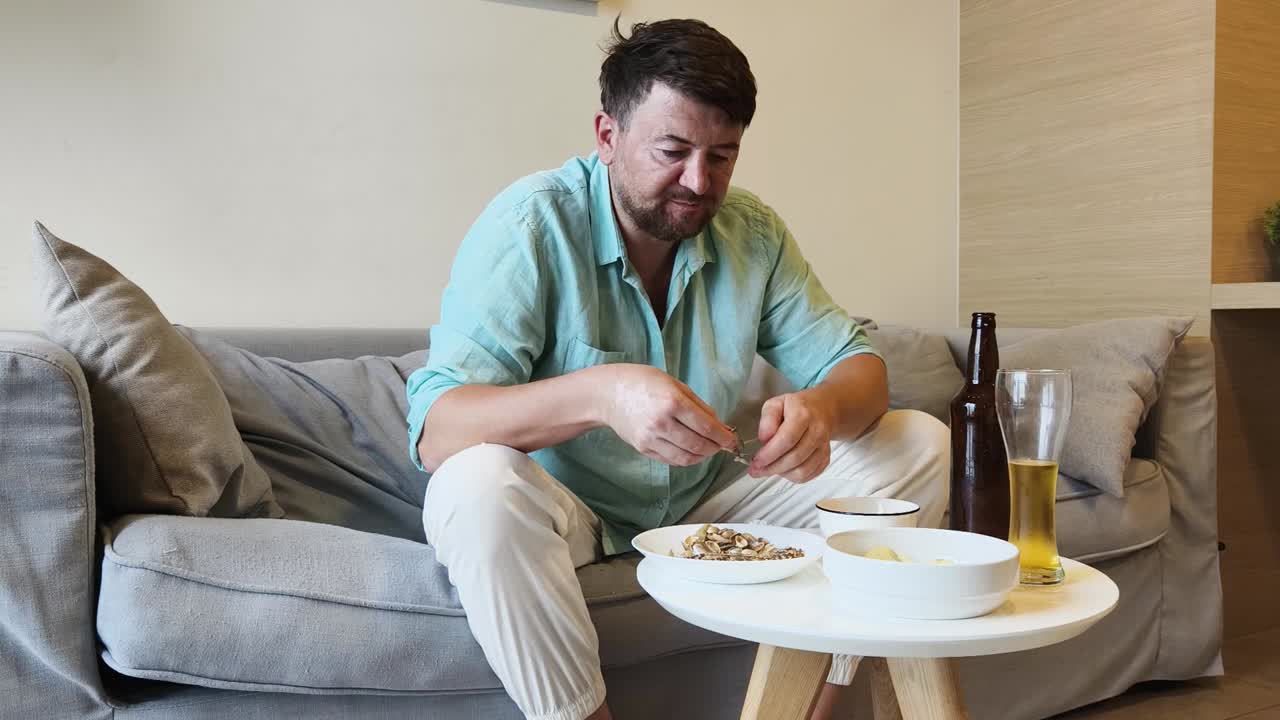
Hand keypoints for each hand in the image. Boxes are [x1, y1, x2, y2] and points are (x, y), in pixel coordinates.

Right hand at [600, 364, 736, 465]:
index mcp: (673, 401)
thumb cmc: (643, 382)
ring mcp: (651, 438)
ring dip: (702, 456)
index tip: (732, 441)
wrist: (608, 393)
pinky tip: (690, 451)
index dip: (724, 437)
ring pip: (686, 458)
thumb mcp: (675, 384)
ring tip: (707, 449)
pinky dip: (686, 458)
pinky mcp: (643, 448)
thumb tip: (720, 426)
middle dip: (715, 448)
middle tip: (721, 445)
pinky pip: (671, 460)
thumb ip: (699, 406)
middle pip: (699, 446)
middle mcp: (662, 422)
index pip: (707, 427)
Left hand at [749, 390, 835, 481]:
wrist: (822, 410)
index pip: (787, 439)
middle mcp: (817, 432)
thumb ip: (767, 418)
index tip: (756, 461)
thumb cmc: (795, 408)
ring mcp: (823, 447)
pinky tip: (783, 469)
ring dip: (781, 473)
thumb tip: (764, 438)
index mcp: (803, 415)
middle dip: (771, 467)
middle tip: (756, 469)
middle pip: (794, 458)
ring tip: (768, 468)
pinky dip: (792, 477)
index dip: (769, 454)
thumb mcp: (776, 404)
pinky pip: (808, 475)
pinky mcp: (825, 458)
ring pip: (802, 471)